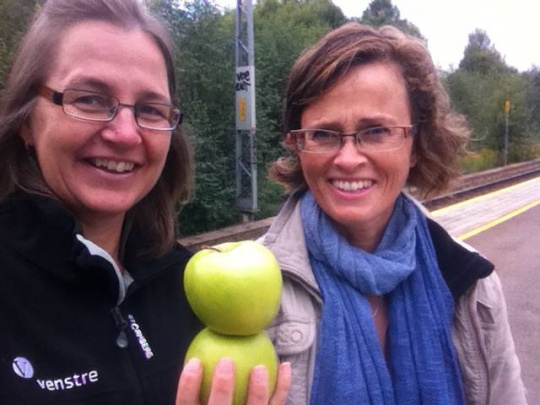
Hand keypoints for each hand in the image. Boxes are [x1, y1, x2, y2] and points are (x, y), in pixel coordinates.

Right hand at [176, 357, 290, 404]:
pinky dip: (283, 385)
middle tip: (226, 361)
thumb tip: (205, 338)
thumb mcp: (204, 395)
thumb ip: (202, 378)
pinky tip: (285, 365)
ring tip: (260, 367)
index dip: (187, 385)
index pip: (186, 403)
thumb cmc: (220, 398)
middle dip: (222, 388)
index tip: (195, 361)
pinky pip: (276, 404)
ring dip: (257, 391)